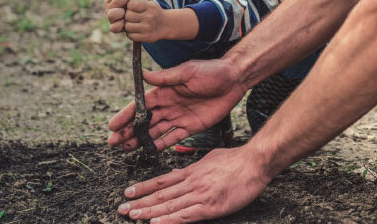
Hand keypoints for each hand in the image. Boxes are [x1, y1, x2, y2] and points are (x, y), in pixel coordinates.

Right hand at [104, 0, 134, 33]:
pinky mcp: (114, 28)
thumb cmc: (134, 6)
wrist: (137, 20)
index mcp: (111, 1)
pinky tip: (125, 21)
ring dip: (120, 11)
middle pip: (114, 2)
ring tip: (128, 9)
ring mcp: (111, 19)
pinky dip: (119, 24)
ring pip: (111, 14)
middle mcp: (109, 9)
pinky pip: (113, 28)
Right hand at [108, 58, 245, 151]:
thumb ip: (165, 78)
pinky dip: (160, 144)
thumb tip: (142, 73)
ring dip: (140, 139)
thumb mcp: (187, 71)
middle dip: (128, 131)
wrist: (234, 80)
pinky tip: (148, 150)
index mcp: (165, 91)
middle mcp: (169, 105)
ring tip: (125, 148)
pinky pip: (173, 137)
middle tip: (113, 143)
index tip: (112, 126)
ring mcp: (179, 117)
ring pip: (155, 131)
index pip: (140, 105)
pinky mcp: (191, 126)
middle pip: (144, 121)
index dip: (126, 115)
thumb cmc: (211, 71)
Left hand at [117, 146, 271, 222]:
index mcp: (191, 171)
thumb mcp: (209, 158)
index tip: (128, 192)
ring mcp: (200, 195)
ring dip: (149, 212)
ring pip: (169, 206)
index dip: (143, 187)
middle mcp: (192, 183)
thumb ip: (194, 167)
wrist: (254, 163)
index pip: (162, 181)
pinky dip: (169, 220)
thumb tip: (178, 173)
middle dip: (140, 202)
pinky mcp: (211, 207)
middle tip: (122, 209)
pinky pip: (186, 216)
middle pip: (161, 195)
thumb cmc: (236, 160)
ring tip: (132, 216)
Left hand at [124, 0, 166, 42]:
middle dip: (128, 16)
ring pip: (127, 26)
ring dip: (128, 25)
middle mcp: (149, 17)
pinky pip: (130, 35)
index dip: (129, 5)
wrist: (165, 24)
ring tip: (134, 23)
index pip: (130, 4)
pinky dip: (131, 33)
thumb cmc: (152, 11)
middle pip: (127, 15)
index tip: (133, 7)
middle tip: (133, 16)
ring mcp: (147, 28)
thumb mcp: (149, 1)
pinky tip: (136, 30)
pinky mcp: (145, 37)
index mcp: (150, 6)